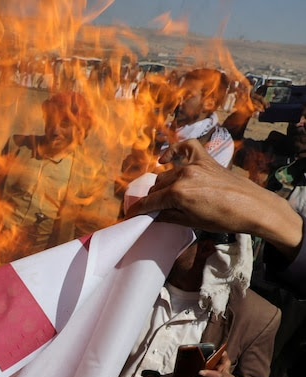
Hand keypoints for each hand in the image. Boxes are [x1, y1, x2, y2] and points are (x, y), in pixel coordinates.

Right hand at [125, 139, 302, 259]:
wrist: (253, 208)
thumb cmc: (224, 219)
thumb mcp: (192, 223)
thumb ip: (168, 216)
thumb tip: (153, 215)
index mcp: (178, 194)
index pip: (149, 202)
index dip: (138, 210)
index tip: (130, 215)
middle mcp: (183, 176)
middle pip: (156, 187)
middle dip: (153, 199)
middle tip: (154, 209)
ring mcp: (195, 165)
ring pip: (167, 174)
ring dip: (163, 185)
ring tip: (167, 195)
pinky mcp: (206, 159)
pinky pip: (186, 147)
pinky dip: (175, 150)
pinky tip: (166, 159)